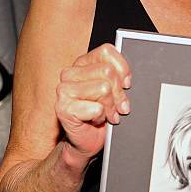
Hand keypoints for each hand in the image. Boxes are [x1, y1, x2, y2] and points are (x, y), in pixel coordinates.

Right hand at [55, 44, 130, 161]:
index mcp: (82, 63)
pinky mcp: (63, 108)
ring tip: (107, 113)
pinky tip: (97, 120)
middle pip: (108, 71)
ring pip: (103, 89)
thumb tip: (128, 78)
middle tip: (118, 106)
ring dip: (110, 106)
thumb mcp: (114, 89)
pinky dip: (102, 116)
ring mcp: (64, 90)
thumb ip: (119, 76)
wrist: (87, 139)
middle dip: (118, 92)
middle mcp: (70, 74)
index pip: (106, 51)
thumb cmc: (102, 113)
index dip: (122, 69)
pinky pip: (96, 108)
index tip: (126, 84)